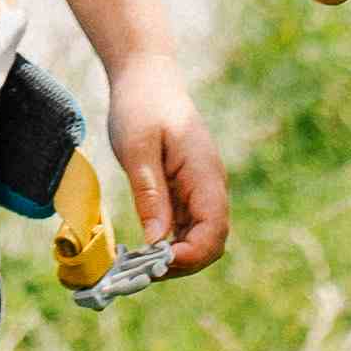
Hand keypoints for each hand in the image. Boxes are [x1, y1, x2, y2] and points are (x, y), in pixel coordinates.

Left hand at [107, 59, 232, 280]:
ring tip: (136, 266)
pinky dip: (167, 243)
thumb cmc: (141, 106)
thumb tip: (156, 240)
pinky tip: (140, 249)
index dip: (191, 255)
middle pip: (210, 242)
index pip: (214, 230)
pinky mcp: (186, 192)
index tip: (157, 265)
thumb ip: (150, 193)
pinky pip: (184, 227)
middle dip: (181, 264)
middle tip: (140, 273)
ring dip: (173, 258)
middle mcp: (209, 186)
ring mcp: (199, 190)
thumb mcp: (137, 148)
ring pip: (198, 238)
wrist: (146, 78)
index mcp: (205, 173)